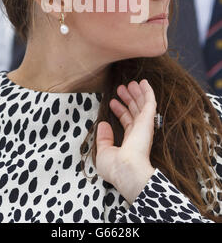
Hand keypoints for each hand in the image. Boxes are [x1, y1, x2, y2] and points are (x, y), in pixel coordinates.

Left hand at [95, 79, 156, 203]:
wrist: (127, 169)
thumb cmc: (115, 167)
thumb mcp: (103, 152)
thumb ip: (103, 138)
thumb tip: (103, 124)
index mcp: (130, 142)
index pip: (126, 122)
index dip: (119, 110)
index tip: (113, 101)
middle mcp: (139, 133)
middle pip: (134, 111)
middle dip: (129, 99)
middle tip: (122, 88)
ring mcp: (144, 126)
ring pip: (142, 104)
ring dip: (137, 93)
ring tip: (131, 83)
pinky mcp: (148, 120)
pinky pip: (150, 102)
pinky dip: (148, 92)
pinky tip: (144, 83)